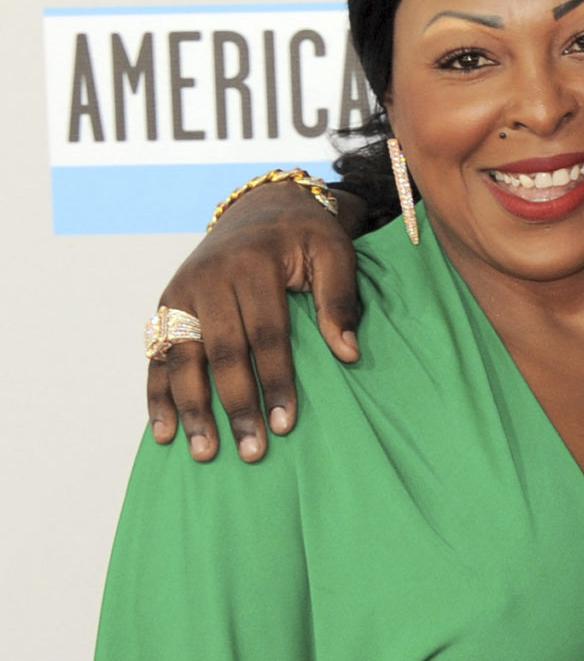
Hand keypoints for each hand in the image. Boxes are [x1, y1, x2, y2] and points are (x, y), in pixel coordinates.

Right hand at [148, 185, 360, 461]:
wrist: (262, 207)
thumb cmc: (307, 236)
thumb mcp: (335, 253)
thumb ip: (339, 300)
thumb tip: (348, 353)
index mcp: (252, 264)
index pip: (266, 335)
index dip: (276, 381)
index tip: (286, 424)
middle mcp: (209, 277)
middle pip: (222, 352)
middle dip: (236, 405)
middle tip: (252, 452)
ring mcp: (182, 292)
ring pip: (182, 358)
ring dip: (191, 409)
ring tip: (205, 453)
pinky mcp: (167, 305)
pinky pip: (158, 354)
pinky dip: (158, 394)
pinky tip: (163, 432)